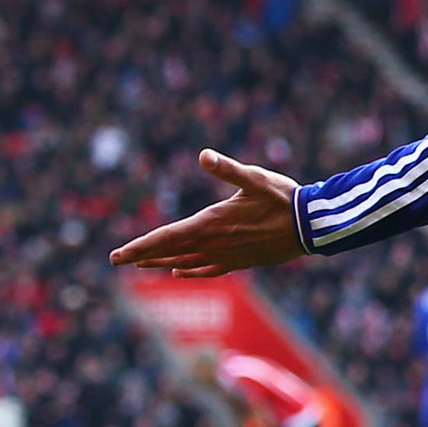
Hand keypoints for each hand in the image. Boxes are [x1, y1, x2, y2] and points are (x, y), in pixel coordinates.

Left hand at [110, 151, 306, 278]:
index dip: (139, 246)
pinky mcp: (241, 262)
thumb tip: (204, 155)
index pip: (166, 237)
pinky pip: (208, 269)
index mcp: (211, 223)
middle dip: (142, 256)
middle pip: (170, 252)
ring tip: (142, 264)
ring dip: (162, 262)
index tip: (116, 256)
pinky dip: (190, 271)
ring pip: (186, 262)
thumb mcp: (255, 178)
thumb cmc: (284, 199)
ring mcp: (228, 256)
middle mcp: (214, 244)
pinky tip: (181, 271)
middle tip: (117, 260)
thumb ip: (228, 169)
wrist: (311, 227)